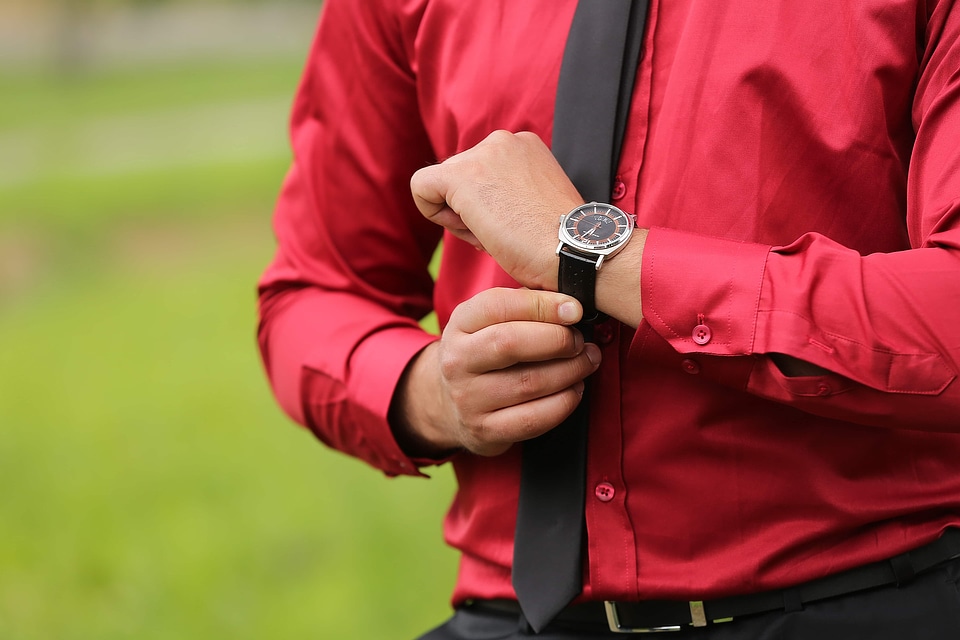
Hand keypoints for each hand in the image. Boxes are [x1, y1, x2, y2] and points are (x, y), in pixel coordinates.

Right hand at [391, 287, 601, 456]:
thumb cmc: (486, 353)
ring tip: (587, 362)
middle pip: (510, 343)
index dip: (542, 305)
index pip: (498, 306)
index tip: (574, 310)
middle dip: (558, 340)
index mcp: (460, 324)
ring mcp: (468, 398)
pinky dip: (564, 402)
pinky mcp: (485, 430)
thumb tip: (570, 307)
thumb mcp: (491, 321)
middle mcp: (457, 360)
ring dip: (570, 371)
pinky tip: (574, 390)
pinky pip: (534, 418)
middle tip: (581, 342)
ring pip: (529, 383)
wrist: (452, 403)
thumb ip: (526, 306)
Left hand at [410, 130, 582, 291]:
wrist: (575, 251)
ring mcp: (482, 155)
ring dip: (461, 218)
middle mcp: (503, 140)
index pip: (482, 172)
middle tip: (505, 234)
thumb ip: (509, 191)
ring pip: (443, 186)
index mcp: (525, 145)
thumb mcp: (536, 201)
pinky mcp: (461, 176)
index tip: (514, 225)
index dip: (489, 206)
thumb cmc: (561, 241)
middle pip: (460, 177)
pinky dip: (433, 213)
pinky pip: (421, 188)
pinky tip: (469, 229)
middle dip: (472, 212)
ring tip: (497, 235)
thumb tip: (479, 204)